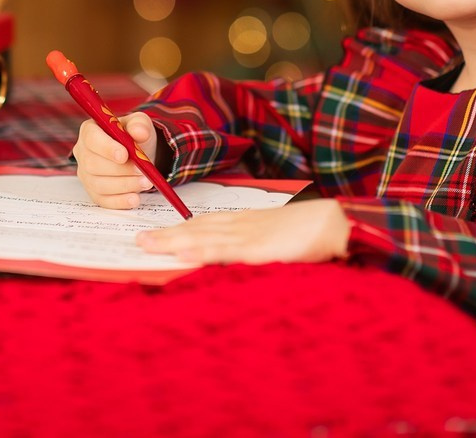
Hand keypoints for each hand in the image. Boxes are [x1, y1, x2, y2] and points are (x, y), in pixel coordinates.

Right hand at [72, 112, 160, 209]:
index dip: (106, 148)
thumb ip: (140, 125)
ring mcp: (86, 175)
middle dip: (120, 170)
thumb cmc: (134, 137)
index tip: (124, 155)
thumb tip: (140, 132)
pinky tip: (135, 199)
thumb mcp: (140, 124)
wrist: (138, 155)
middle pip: (93, 164)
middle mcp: (83, 153)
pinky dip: (120, 201)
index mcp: (89, 131)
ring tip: (145, 182)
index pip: (91, 138)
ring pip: (99, 184)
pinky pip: (103, 200)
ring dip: (124, 185)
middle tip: (142, 171)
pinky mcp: (94, 192)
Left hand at [136, 199, 350, 265]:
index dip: (179, 229)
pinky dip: (202, 250)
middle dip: (166, 235)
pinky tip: (183, 252)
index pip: (205, 224)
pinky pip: (226, 250)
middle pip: (197, 228)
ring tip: (147, 245)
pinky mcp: (259, 250)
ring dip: (173, 241)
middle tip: (137, 240)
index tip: (155, 233)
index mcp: (246, 221)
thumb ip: (258, 243)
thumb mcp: (278, 235)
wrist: (337, 222)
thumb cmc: (312, 230)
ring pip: (203, 237)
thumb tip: (240, 255)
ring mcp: (249, 236)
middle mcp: (241, 226)